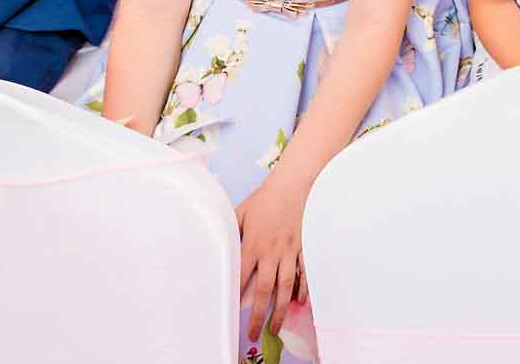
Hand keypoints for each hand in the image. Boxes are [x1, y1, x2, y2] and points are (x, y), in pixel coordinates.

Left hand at [236, 170, 309, 342]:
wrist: (294, 184)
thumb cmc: (265, 198)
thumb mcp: (240, 212)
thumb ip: (228, 231)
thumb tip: (215, 246)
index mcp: (253, 244)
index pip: (241, 277)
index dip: (235, 297)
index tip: (229, 315)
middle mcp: (272, 252)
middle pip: (265, 290)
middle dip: (258, 315)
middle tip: (252, 334)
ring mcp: (291, 251)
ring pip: (285, 287)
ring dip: (280, 310)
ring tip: (275, 328)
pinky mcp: (304, 248)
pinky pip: (304, 273)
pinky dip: (303, 289)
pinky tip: (299, 303)